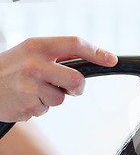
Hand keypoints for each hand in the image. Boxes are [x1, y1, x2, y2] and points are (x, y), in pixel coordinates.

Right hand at [0, 36, 117, 121]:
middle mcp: (34, 64)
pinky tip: (24, 99)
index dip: (97, 52)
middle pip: (77, 80)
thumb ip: (59, 54)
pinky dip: (39, 107)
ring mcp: (29, 86)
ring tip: (33, 90)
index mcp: (37, 46)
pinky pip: (46, 110)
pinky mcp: (26, 106)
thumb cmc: (12, 68)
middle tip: (66, 87)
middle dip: (77, 88)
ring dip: (52, 98)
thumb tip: (97, 57)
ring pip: (61, 99)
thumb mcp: (31, 51)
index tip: (111, 59)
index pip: (74, 44)